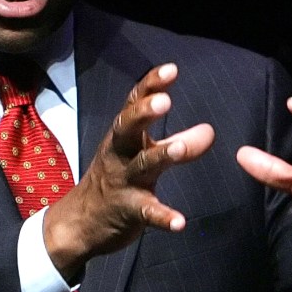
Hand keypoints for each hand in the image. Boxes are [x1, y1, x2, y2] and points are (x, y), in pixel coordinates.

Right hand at [43, 63, 214, 280]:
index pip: (134, 104)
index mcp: (123, 135)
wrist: (80, 222)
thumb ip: (177, 142)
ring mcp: (122, 181)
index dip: (151, 85)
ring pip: (141, 165)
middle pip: (127, 128)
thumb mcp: (142, 155)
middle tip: (164, 101)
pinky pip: (147, 212)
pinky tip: (180, 222)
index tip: (171, 69)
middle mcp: (119, 153)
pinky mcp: (128, 211)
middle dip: (143, 113)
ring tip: (180, 149)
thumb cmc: (115, 179)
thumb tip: (210, 130)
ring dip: (160, 155)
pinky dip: (163, 216)